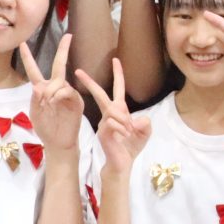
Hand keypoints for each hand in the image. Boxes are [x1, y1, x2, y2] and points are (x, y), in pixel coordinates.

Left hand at [21, 34, 85, 148]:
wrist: (59, 142)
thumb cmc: (46, 129)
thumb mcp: (35, 114)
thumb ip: (34, 100)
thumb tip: (38, 87)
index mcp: (41, 89)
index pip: (33, 70)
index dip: (27, 57)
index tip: (22, 43)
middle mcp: (55, 88)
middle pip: (58, 65)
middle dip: (63, 49)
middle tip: (68, 36)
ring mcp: (67, 93)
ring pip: (59, 81)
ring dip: (51, 90)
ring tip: (48, 104)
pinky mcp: (76, 101)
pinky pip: (67, 91)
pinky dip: (60, 95)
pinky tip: (55, 103)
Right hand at [75, 58, 151, 172]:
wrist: (123, 163)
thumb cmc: (131, 147)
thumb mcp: (145, 133)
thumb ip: (145, 124)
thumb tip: (138, 119)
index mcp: (120, 111)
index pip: (118, 89)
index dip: (118, 74)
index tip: (115, 60)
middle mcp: (109, 114)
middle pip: (100, 94)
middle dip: (89, 82)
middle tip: (78, 71)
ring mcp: (104, 123)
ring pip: (113, 110)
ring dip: (125, 120)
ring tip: (130, 132)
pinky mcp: (103, 132)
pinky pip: (112, 122)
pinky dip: (122, 128)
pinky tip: (125, 135)